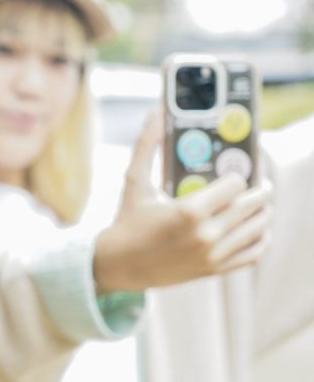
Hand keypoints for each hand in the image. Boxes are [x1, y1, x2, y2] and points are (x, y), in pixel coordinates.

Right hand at [93, 111, 272, 293]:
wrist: (119, 264)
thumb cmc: (126, 220)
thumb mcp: (134, 181)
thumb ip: (146, 145)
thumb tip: (155, 112)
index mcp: (189, 210)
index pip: (236, 184)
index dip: (236, 175)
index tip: (233, 173)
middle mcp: (206, 234)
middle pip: (252, 204)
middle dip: (258, 190)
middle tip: (257, 183)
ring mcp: (213, 254)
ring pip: (258, 227)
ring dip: (262, 212)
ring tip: (257, 204)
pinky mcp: (214, 269)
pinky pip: (253, 253)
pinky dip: (261, 239)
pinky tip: (256, 229)